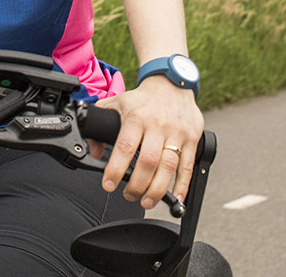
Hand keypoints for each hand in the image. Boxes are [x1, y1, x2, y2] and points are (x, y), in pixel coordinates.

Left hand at [93, 76, 203, 208]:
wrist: (172, 84)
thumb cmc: (142, 99)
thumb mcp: (116, 104)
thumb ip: (99, 124)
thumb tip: (93, 151)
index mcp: (136, 117)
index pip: (125, 147)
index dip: (115, 168)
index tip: (108, 184)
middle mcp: (157, 125)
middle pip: (148, 161)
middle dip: (137, 185)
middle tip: (129, 196)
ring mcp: (177, 133)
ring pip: (168, 167)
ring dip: (157, 190)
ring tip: (147, 201)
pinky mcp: (192, 138)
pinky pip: (187, 166)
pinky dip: (182, 186)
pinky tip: (176, 199)